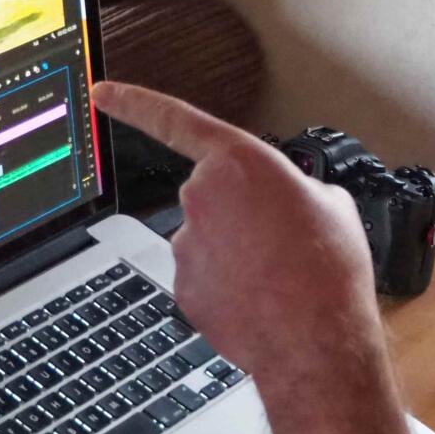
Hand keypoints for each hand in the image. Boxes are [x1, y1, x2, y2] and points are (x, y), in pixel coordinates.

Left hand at [92, 82, 386, 402]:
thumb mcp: (332, 203)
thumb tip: (289, 200)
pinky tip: (264, 299)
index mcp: (237, 162)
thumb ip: (296, 186)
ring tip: (282, 274)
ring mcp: (187, 246)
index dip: (133, 103)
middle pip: (212, 195)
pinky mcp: (184, 288)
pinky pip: (206, 277)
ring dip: (239, 252)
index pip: (173, 121)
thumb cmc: (328, 269)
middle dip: (241, 212)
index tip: (101, 94)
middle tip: (283, 236)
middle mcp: (202, 197)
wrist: (317, 339)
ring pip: (210, 240)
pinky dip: (231, 287)